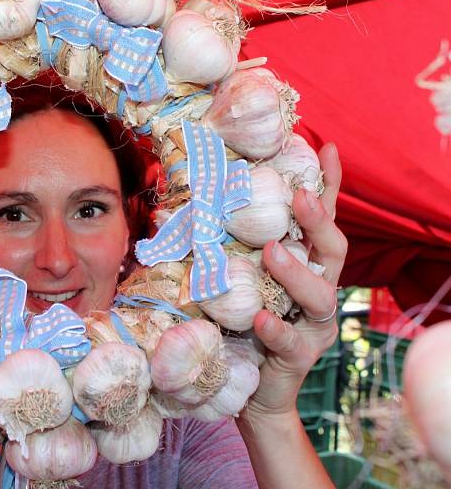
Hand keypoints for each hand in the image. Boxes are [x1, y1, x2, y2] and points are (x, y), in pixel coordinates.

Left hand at [243, 143, 346, 420]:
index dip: (329, 186)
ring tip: (273, 252)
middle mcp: (319, 292)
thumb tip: (205, 195)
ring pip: (320, 296)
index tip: (324, 147)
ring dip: (297, 272)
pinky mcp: (299, 357)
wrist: (251, 390)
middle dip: (320, 222)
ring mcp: (313, 326)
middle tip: (299, 197)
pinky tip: (261, 316)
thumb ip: (236, 245)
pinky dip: (276, 328)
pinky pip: (291, 342)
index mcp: (307, 267)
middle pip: (333, 251)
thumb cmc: (244, 324)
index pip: (323, 222)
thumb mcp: (242, 277)